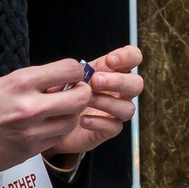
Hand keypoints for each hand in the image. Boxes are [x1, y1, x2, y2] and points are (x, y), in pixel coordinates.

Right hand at [0, 60, 104, 175]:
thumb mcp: (1, 84)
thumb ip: (32, 83)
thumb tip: (58, 83)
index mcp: (21, 82)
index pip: (69, 69)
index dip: (75, 72)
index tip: (72, 76)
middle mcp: (31, 106)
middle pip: (80, 97)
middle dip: (81, 93)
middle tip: (74, 93)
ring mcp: (33, 130)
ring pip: (73, 120)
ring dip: (71, 114)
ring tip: (59, 111)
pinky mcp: (32, 149)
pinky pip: (59, 137)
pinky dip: (58, 130)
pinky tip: (47, 126)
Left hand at [45, 45, 143, 165]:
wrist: (51, 120)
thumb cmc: (63, 93)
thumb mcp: (66, 77)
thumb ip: (74, 72)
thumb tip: (77, 71)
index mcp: (112, 71)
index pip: (133, 58)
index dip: (128, 57)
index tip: (110, 60)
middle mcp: (119, 91)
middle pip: (137, 84)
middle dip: (118, 81)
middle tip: (95, 81)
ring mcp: (116, 112)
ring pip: (129, 108)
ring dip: (107, 102)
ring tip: (85, 100)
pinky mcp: (108, 130)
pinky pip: (115, 127)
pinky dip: (99, 122)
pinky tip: (83, 120)